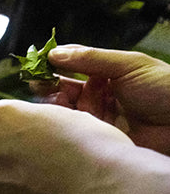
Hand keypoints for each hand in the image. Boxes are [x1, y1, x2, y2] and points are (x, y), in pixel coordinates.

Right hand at [33, 46, 169, 153]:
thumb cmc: (165, 88)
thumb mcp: (128, 65)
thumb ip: (90, 58)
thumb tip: (54, 53)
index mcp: (107, 74)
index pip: (71, 68)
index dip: (53, 67)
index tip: (37, 67)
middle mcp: (99, 96)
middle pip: (64, 90)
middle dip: (50, 88)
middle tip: (39, 86)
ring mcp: (98, 118)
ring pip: (66, 111)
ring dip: (57, 106)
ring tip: (57, 103)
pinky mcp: (98, 139)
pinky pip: (76, 131)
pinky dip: (67, 125)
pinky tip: (65, 120)